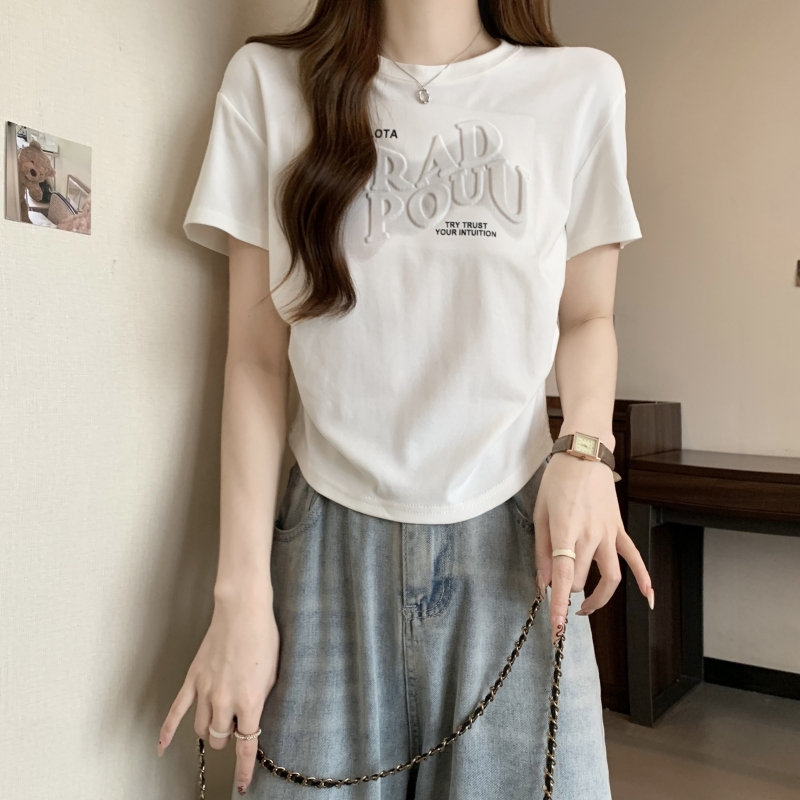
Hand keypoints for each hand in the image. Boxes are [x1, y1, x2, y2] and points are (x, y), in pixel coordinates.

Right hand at [157, 591, 278, 794]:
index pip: (245, 747)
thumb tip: (251, 720)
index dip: (243, 769)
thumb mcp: (273, 675)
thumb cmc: (263, 638)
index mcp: (249, 702)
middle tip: (236, 728)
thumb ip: (260, 701)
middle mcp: (224, 701)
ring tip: (219, 723)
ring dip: (210, 731)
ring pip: (201, 729)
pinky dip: (167, 732)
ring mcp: (205, 691)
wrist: (243, 611)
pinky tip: (161, 748)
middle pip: (220, 739)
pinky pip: (176, 712)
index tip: (242, 785)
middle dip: (228, 738)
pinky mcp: (193, 680)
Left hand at [533, 452, 653, 644]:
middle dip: (567, 591)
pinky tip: (648, 598)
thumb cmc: (556, 482)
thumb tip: (542, 583)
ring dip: (599, 598)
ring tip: (584, 607)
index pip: (564, 576)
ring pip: (611, 577)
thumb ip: (541, 551)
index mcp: (566, 531)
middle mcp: (590, 535)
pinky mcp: (619, 529)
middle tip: (555, 589)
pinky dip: (643, 578)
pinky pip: (634, 556)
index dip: (558, 605)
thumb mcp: (540, 514)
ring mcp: (608, 533)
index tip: (555, 627)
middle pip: (582, 580)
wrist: (583, 454)